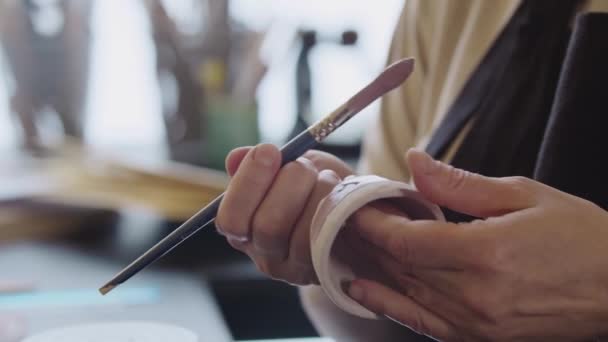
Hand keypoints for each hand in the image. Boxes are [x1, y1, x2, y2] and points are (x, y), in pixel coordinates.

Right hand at [216, 144, 352, 284]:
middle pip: (266, 227)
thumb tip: (236, 159)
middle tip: (304, 164)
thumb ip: (263, 165)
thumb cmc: (318, 185)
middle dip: (288, 184)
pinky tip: (340, 195)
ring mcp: (292, 268)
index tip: (269, 150)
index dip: (248, 182)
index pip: (230, 218)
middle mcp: (263, 253)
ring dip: (316, 196)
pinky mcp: (321, 271)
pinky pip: (325, 243)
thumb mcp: (291, 166)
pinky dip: (334, 211)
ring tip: (327, 177)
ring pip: (297, 237)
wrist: (358, 210)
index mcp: (243, 228)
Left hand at [347, 149, 607, 340]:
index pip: (408, 241)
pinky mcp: (483, 339)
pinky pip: (424, 324)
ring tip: (346, 245)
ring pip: (406, 294)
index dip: (374, 224)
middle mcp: (477, 296)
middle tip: (345, 218)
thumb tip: (414, 162)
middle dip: (368, 241)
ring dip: (373, 267)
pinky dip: (390, 305)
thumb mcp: (524, 195)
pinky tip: (363, 290)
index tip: (353, 207)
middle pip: (400, 267)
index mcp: (488, 254)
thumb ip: (460, 184)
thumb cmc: (582, 237)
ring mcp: (479, 324)